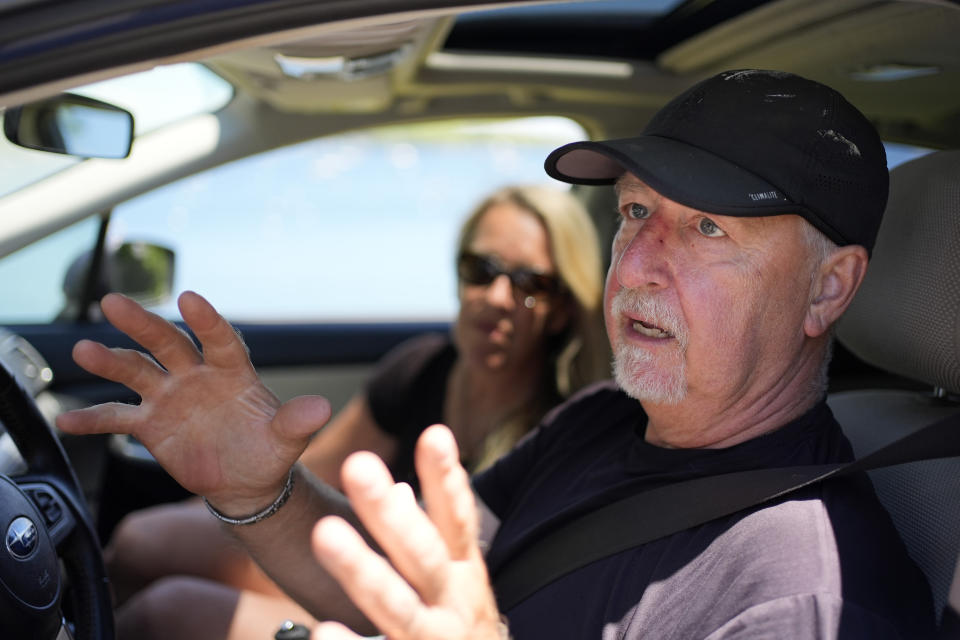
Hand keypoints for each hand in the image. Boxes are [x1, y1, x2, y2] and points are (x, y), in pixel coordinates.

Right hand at [55, 291, 331, 512]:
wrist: (246, 481)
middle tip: (112, 303)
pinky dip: (94, 419)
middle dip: (141, 323)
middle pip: (166, 343)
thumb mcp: (287, 440)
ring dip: (110, 361)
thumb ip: (297, 422)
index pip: (219, 339)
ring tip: (84, 352)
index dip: (207, 320)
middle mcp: (196, 376)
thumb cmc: (269, 452)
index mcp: (232, 372)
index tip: (191, 299)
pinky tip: (68, 420)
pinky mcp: (150, 424)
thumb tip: (321, 408)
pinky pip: (117, 418)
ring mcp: (170, 397)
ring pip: (136, 371)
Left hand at [310, 425, 502, 639]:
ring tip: (325, 533)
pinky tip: (320, 632)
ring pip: (399, 608)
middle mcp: (456, 607)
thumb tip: (411, 472)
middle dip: (391, 511)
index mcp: (464, 576)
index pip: (458, 520)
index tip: (433, 433)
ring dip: (363, 570)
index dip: (447, 478)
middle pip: (424, 555)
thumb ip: (436, 533)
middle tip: (356, 464)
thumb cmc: (460, 631)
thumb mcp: (459, 583)